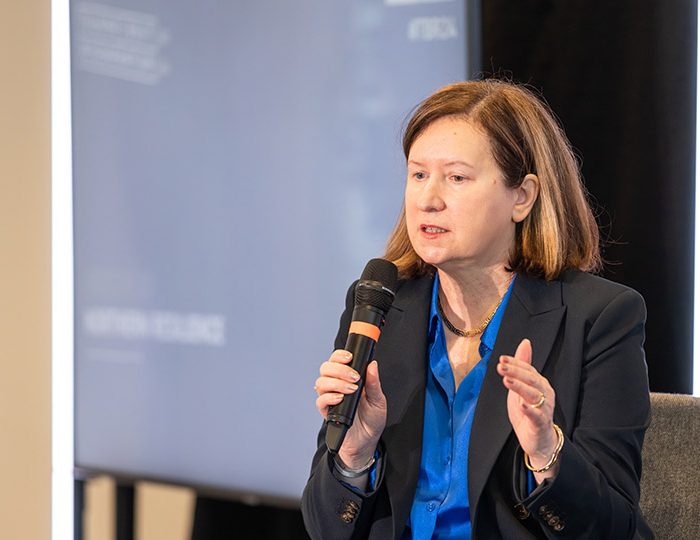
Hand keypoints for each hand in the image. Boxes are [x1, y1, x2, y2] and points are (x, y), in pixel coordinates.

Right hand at [314, 350, 386, 467]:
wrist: (367, 441)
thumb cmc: (372, 420)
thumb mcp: (378, 399)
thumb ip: (374, 382)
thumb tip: (372, 364)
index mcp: (348, 378)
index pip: (337, 360)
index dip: (339, 356)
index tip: (349, 357)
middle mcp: (336, 385)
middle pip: (326, 368)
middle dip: (339, 369)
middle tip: (354, 377)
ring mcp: (330, 398)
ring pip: (321, 382)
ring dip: (336, 383)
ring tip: (351, 390)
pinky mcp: (326, 412)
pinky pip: (320, 400)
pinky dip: (329, 397)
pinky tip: (340, 398)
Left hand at [497, 339, 559, 480]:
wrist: (538, 439)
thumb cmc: (529, 410)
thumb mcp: (522, 386)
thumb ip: (523, 365)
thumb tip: (525, 342)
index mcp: (540, 383)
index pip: (528, 370)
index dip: (516, 363)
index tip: (501, 359)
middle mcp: (545, 394)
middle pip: (531, 380)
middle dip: (516, 372)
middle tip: (501, 366)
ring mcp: (544, 409)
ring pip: (534, 395)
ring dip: (520, 387)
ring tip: (507, 381)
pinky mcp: (541, 424)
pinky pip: (537, 416)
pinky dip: (530, 410)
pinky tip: (522, 405)